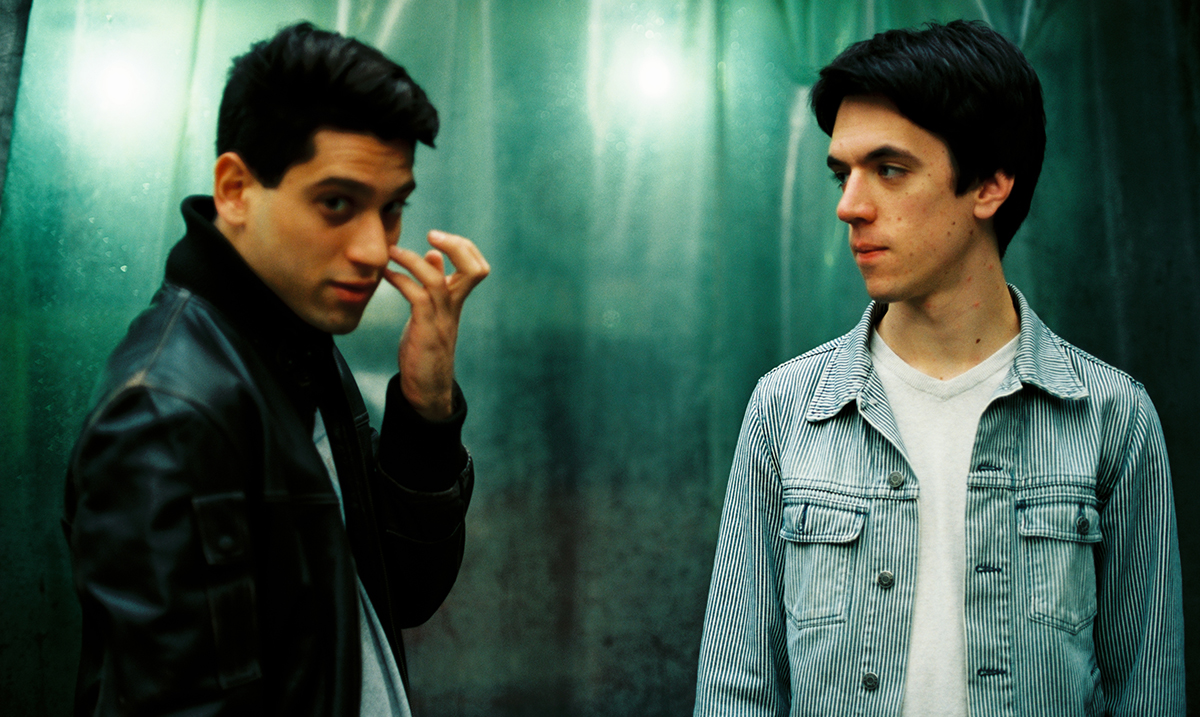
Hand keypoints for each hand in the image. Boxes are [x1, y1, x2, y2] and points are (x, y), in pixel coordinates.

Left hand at [383, 230, 489, 420]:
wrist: (427, 387)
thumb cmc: (425, 347)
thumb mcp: (431, 312)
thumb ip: (434, 284)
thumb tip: (432, 256)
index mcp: (457, 300)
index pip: (477, 266)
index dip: (462, 246)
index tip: (436, 237)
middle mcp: (454, 306)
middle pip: (474, 269)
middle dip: (456, 245)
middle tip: (431, 234)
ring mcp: (442, 319)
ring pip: (438, 281)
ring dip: (412, 260)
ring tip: (392, 251)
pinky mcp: (425, 330)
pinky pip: (416, 297)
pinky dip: (399, 280)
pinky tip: (385, 275)